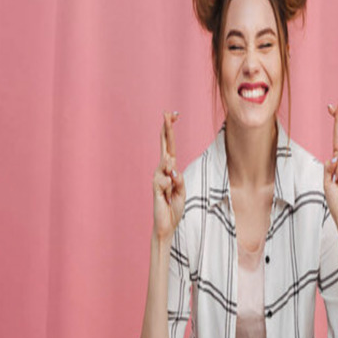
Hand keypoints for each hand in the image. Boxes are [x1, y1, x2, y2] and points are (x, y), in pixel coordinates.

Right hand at [153, 111, 185, 242]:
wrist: (166, 224)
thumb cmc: (173, 206)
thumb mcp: (181, 191)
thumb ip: (178, 180)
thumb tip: (172, 169)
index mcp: (169, 169)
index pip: (169, 146)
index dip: (170, 131)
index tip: (173, 115)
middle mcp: (161, 171)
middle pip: (164, 147)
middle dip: (166, 130)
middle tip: (167, 114)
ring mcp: (157, 179)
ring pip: (164, 164)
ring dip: (169, 164)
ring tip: (172, 170)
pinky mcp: (156, 190)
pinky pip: (163, 181)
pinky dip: (168, 184)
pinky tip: (168, 192)